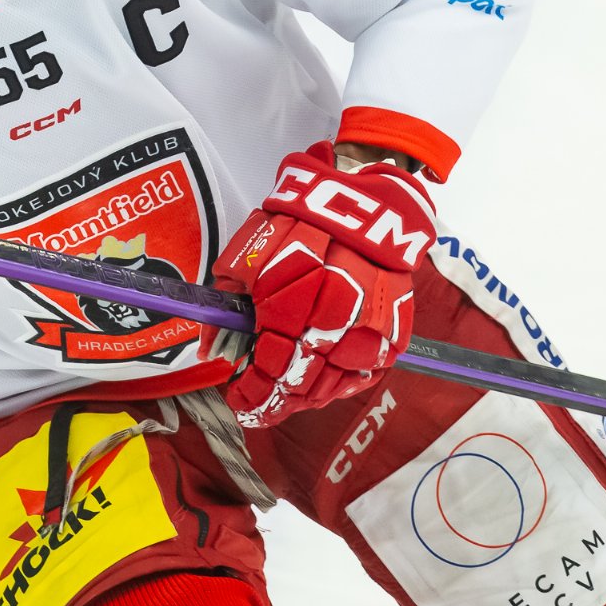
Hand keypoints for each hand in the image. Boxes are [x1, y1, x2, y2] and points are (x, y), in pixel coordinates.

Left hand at [207, 141, 436, 426]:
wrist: (359, 204)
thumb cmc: (295, 227)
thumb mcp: (246, 261)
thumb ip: (227, 310)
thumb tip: (213, 351)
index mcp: (289, 312)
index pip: (268, 375)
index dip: (252, 396)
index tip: (240, 401)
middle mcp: (331, 329)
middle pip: (300, 388)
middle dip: (276, 399)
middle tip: (263, 401)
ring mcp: (366, 334)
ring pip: (333, 387)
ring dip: (307, 396)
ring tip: (290, 394)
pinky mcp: (393, 332)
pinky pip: (365, 374)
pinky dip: (342, 383)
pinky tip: (325, 381)